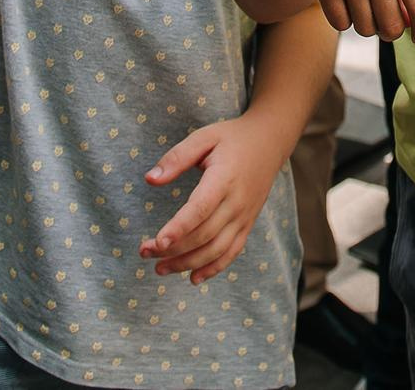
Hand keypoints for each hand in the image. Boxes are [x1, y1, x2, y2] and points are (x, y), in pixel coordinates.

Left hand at [139, 112, 286, 281]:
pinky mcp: (248, 224)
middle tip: (144, 253)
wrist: (270, 141)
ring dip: (188, 263)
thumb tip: (150, 180)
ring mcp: (245, 216)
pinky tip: (193, 278)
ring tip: (160, 269)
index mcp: (224, 178)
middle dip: (173, 250)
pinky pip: (232, 252)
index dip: (178, 228)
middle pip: (204, 235)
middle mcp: (237, 202)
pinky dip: (213, 268)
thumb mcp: (204, 137)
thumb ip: (177, 158)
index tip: (157, 243)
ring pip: (216, 249)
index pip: (200, 209)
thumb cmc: (232, 138)